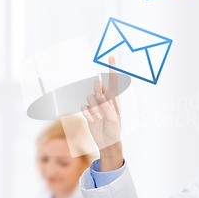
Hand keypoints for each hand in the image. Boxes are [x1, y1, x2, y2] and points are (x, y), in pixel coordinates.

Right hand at [82, 56, 123, 170]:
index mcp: (115, 98)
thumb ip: (108, 107)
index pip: (113, 80)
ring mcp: (96, 104)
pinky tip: (93, 120)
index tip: (111, 56)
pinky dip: (87, 113)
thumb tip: (102, 97)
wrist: (106, 141)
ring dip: (93, 107)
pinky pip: (84, 106)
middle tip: (101, 104)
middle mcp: (105, 98)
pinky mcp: (88, 110)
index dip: (112, 68)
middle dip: (97, 93)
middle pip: (97, 86)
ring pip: (89, 96)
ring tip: (99, 117)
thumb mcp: (113, 119)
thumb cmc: (114, 129)